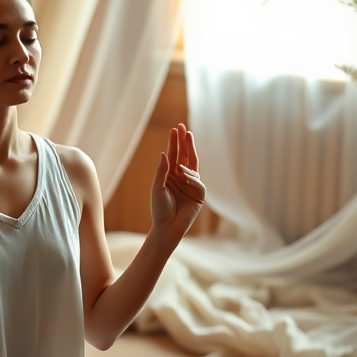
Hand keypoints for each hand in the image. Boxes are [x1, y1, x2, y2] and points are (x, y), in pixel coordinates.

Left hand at [150, 123, 205, 241]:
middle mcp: (182, 178)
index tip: (175, 129)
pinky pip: (198, 184)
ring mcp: (192, 186)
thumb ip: (162, 171)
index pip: (174, 155)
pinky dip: (192, 179)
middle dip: (185, 143)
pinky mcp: (199, 196)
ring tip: (181, 161)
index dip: (175, 142)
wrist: (167, 227)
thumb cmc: (159, 209)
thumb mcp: (158, 188)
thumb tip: (165, 153)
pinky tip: (185, 177)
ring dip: (189, 158)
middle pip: (185, 157)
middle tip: (183, 128)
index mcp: (171, 175)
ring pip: (193, 167)